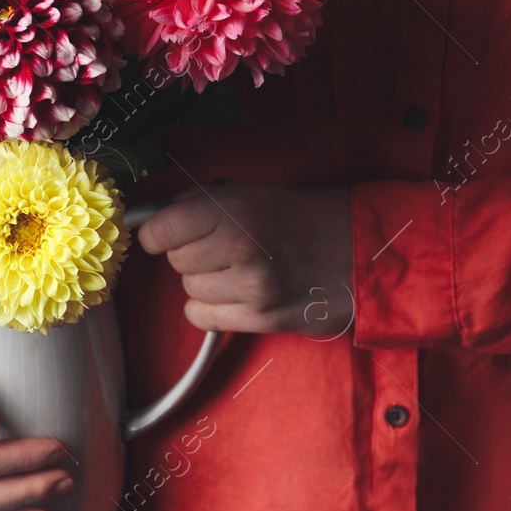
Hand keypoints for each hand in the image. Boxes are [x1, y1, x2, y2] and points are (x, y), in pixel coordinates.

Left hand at [137, 181, 352, 335]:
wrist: (362, 251)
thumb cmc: (298, 216)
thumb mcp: (246, 191)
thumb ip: (194, 203)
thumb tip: (148, 220)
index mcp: (233, 210)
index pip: (159, 231)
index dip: (157, 233)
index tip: (166, 233)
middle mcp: (240, 249)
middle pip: (175, 262)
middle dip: (191, 253)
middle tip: (222, 247)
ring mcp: (253, 288)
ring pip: (189, 290)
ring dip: (205, 281)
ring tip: (238, 269)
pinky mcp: (264, 319)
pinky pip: (202, 317)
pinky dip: (212, 308)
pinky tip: (236, 294)